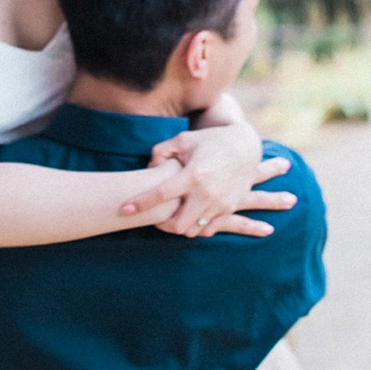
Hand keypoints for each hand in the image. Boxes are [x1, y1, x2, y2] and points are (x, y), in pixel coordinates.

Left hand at [149, 122, 293, 237]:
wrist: (246, 146)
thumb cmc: (210, 141)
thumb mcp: (184, 139)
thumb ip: (161, 152)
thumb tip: (148, 169)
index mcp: (194, 174)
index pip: (161, 194)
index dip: (140, 203)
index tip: (124, 209)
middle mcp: (208, 192)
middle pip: (177, 224)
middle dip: (162, 223)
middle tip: (155, 216)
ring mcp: (221, 203)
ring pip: (192, 230)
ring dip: (180, 225)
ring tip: (172, 216)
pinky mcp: (230, 208)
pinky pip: (209, 230)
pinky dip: (197, 226)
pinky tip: (190, 216)